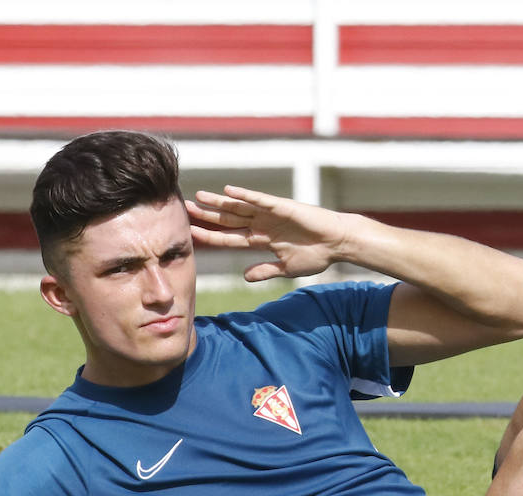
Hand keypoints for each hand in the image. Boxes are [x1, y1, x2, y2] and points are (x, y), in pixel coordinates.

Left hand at [186, 186, 350, 281]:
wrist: (337, 244)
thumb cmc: (316, 255)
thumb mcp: (286, 268)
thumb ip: (265, 270)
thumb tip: (245, 277)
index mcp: (261, 239)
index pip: (229, 238)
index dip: (210, 237)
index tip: (191, 234)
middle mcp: (262, 224)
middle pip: (228, 219)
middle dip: (207, 215)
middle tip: (185, 208)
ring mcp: (271, 214)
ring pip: (239, 207)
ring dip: (220, 203)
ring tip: (200, 197)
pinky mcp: (282, 207)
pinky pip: (260, 200)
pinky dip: (245, 196)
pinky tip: (229, 192)